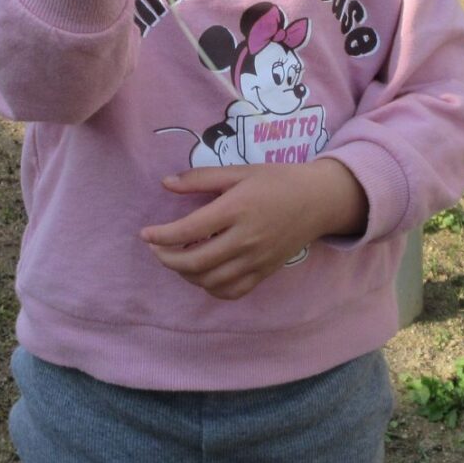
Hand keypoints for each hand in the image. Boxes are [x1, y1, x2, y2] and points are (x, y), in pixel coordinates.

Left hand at [141, 159, 367, 301]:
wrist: (318, 201)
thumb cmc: (277, 180)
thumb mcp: (239, 171)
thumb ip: (201, 178)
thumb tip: (165, 183)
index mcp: (236, 209)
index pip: (189, 230)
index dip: (161, 235)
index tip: (146, 234)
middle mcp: (245, 239)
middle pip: (195, 261)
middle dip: (167, 259)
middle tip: (156, 249)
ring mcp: (256, 260)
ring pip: (210, 280)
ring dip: (185, 274)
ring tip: (177, 259)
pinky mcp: (264, 272)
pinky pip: (232, 291)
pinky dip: (210, 288)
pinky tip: (202, 275)